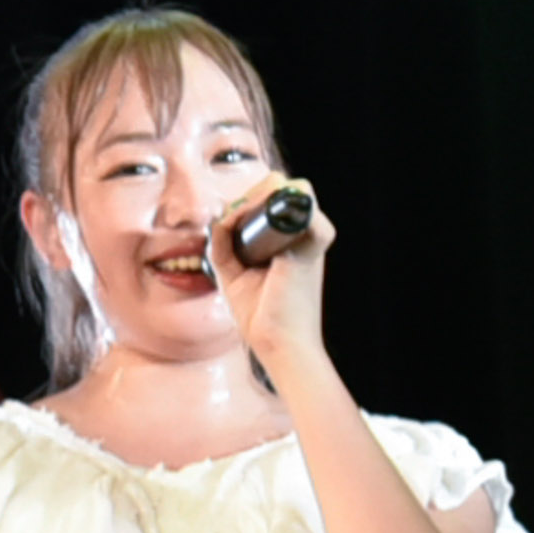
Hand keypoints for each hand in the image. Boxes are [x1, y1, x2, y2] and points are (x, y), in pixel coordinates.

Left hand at [221, 184, 339, 383]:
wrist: (278, 343)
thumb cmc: (260, 313)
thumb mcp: (233, 271)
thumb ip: (224, 242)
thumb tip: (220, 218)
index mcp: (291, 241)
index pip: (277, 199)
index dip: (252, 198)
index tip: (230, 217)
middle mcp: (305, 235)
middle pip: (285, 189)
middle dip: (253, 193)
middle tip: (232, 216)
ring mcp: (312, 237)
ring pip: (293, 189)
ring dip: (259, 195)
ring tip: (236, 216)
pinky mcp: (313, 244)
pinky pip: (298, 206)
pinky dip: (267, 203)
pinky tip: (244, 217)